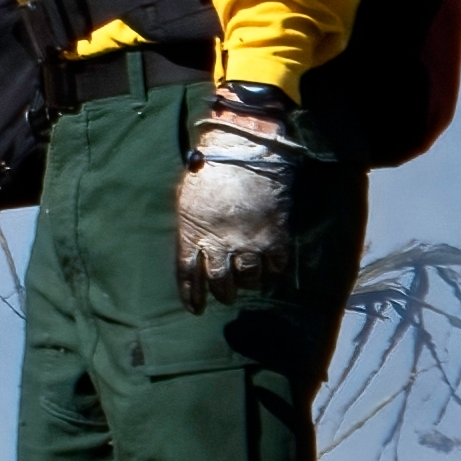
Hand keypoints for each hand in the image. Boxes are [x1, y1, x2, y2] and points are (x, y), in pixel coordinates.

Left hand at [174, 92, 299, 309]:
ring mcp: (248, 242)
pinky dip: (273, 271)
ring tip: (248, 284)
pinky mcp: (273, 235)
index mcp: (193, 235)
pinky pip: (276, 264)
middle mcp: (220, 244)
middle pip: (220, 282)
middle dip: (222, 294)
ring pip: (249, 277)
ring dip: (248, 284)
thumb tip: (188, 249)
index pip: (188, 276)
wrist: (243, 151)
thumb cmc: (208, 171)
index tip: (195, 309)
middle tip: (226, 296)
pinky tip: (272, 272)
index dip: (192, 296)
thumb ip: (187, 226)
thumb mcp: (184, 199)